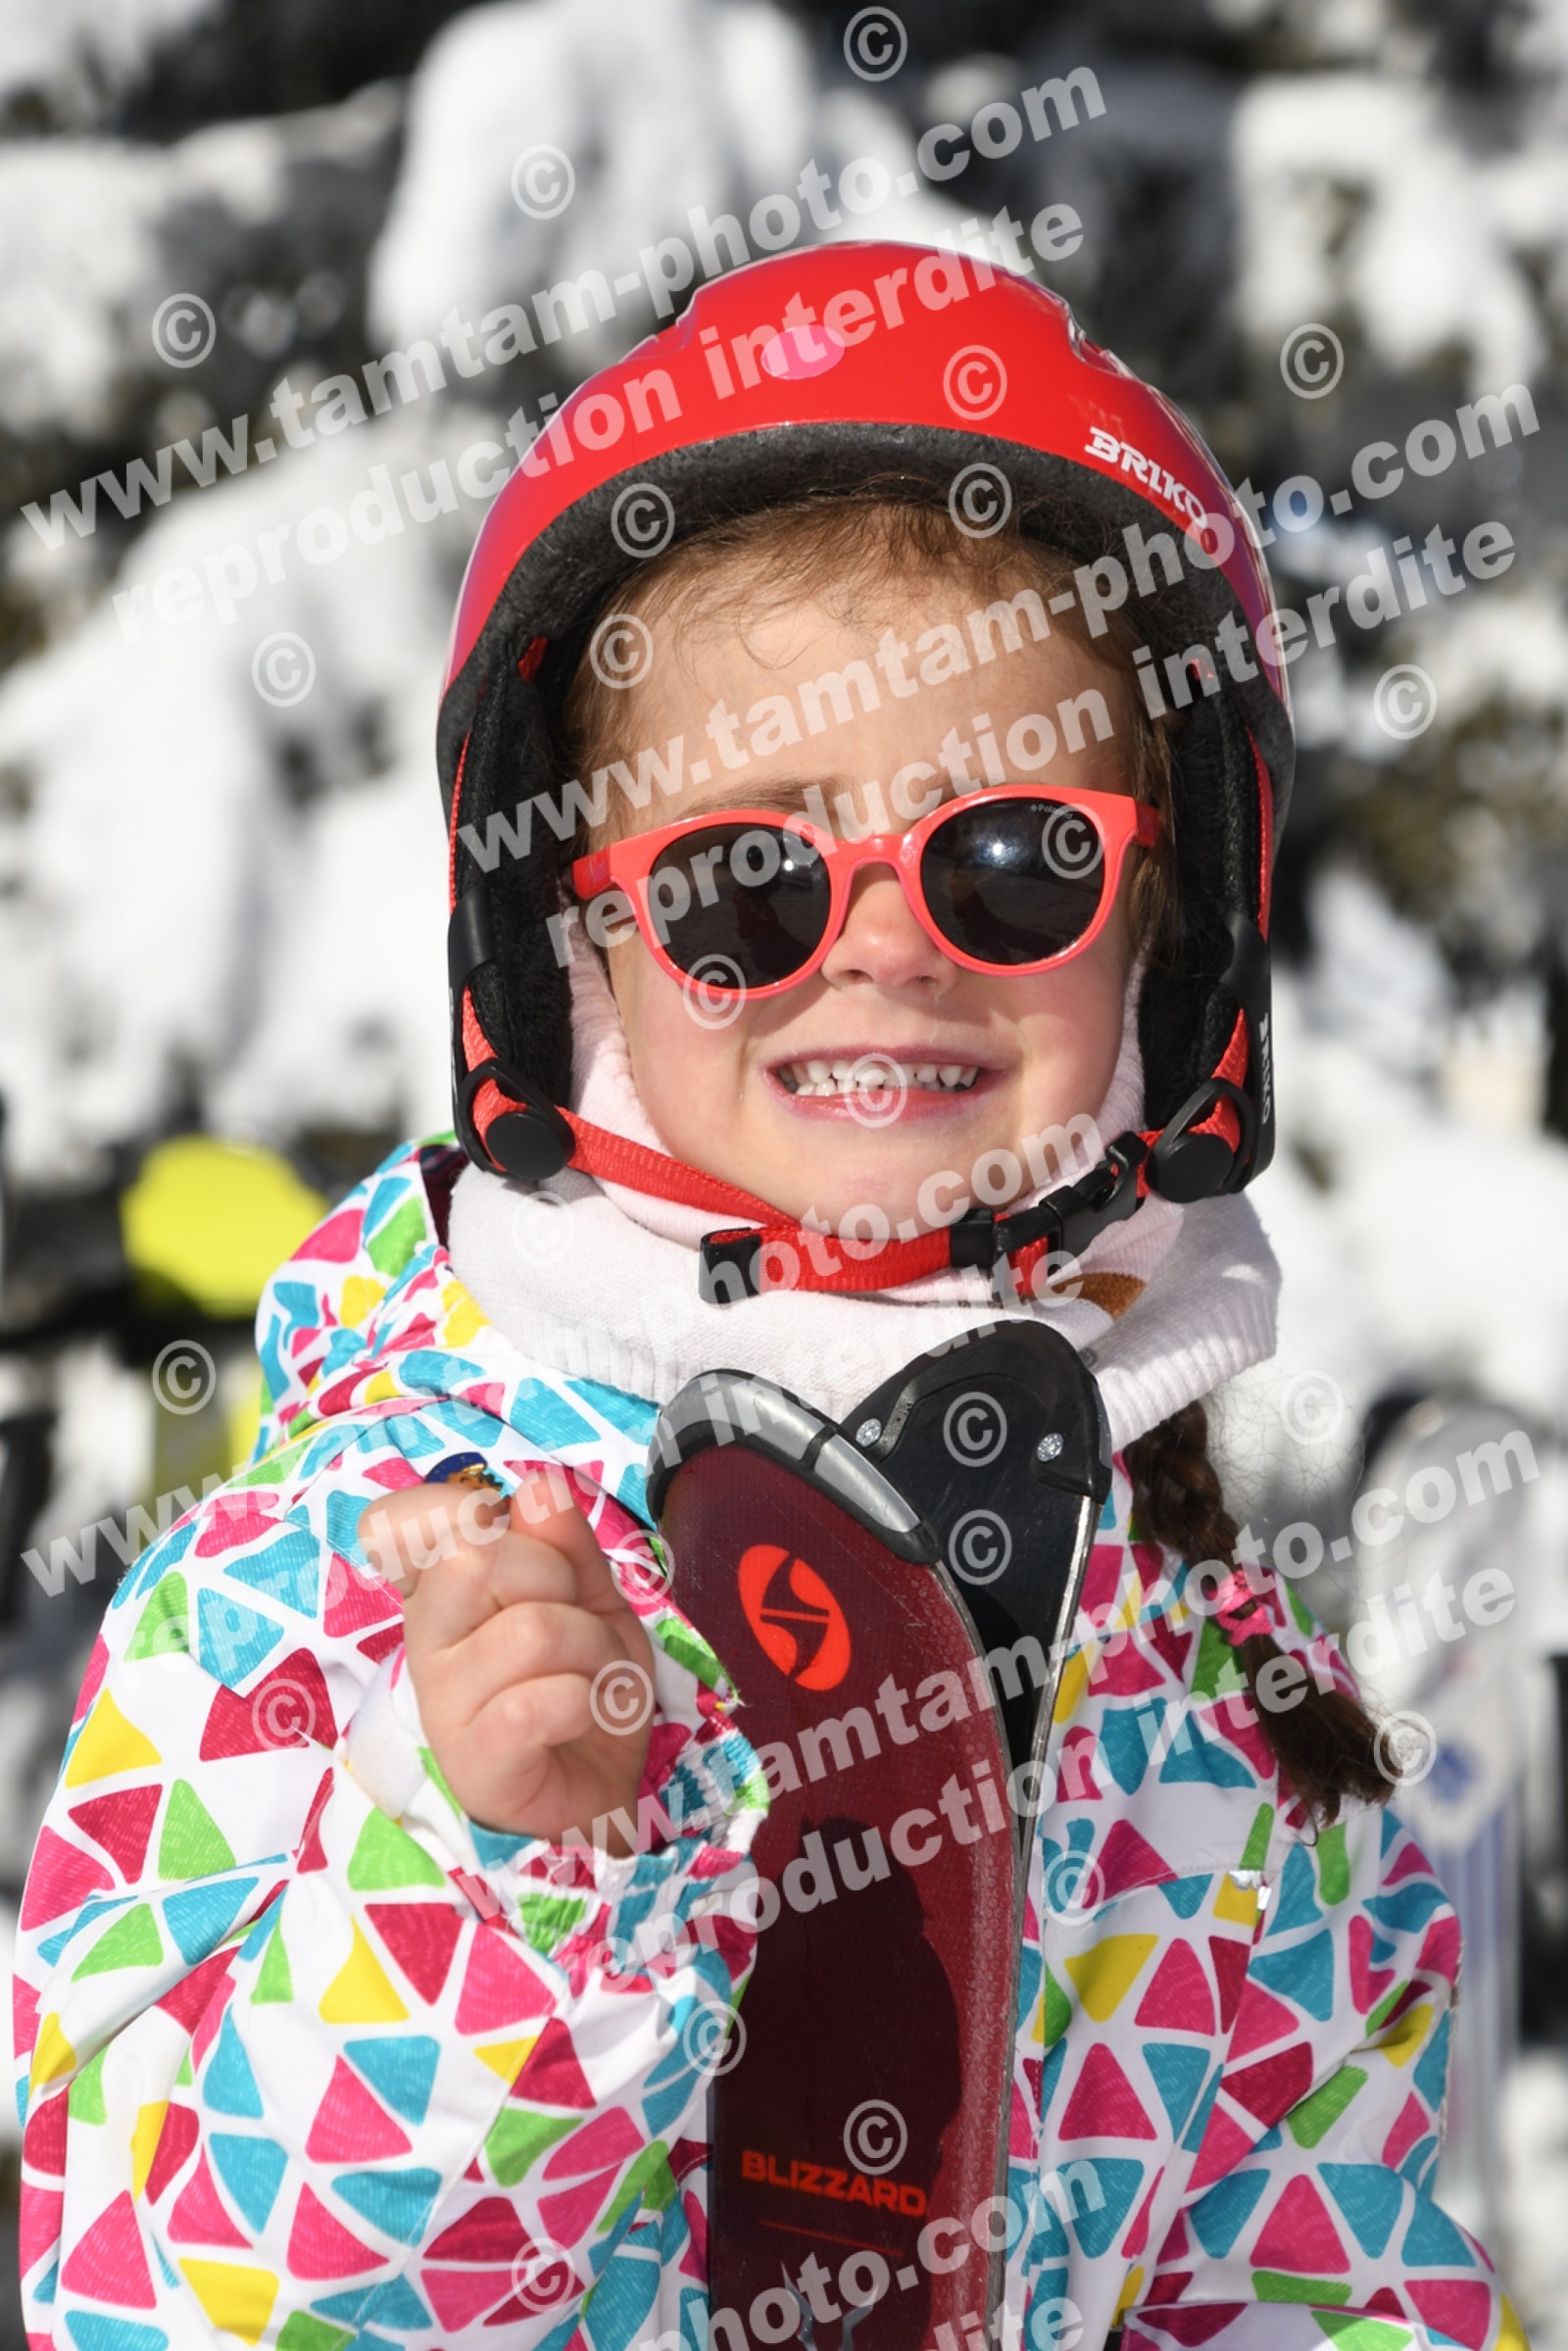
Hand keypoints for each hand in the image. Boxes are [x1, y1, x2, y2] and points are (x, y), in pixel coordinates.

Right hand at [357, 1471, 655, 1853]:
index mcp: (441, 1591)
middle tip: (577, 1623)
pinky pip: (538, 1704)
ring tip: (596, 1678)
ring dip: (593, 1651)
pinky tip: (583, 1716)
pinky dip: (586, 1702)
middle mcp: (426, 1642)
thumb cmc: (581, 1681)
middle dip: (558, 1580)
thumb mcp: (589, 1595)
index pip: (401, 1521)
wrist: (602, 1790)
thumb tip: (537, 1487)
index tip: (504, 1540)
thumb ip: (564, 1543)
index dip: (460, 1510)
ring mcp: (444, 1706)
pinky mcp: (475, 1764)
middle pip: (474, 1560)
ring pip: (529, 1631)